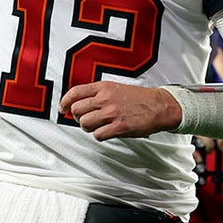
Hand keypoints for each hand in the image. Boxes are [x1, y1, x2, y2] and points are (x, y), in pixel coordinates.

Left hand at [60, 81, 179, 140]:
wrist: (159, 106)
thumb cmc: (138, 98)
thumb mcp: (115, 88)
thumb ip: (97, 94)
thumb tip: (79, 103)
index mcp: (103, 87)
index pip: (75, 92)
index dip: (65, 102)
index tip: (63, 109)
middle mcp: (105, 99)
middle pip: (77, 110)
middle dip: (79, 117)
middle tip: (86, 119)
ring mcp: (112, 113)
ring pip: (85, 124)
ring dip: (89, 127)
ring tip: (98, 126)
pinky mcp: (119, 127)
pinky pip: (98, 135)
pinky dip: (100, 135)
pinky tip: (108, 131)